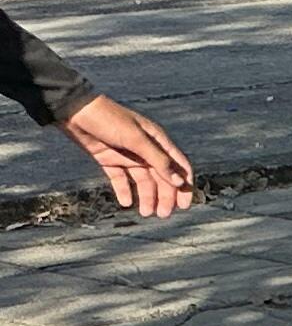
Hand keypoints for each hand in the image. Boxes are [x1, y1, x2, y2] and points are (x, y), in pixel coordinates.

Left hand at [63, 95, 189, 217]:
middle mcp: (146, 150)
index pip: (179, 166)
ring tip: (145, 213)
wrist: (73, 111)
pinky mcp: (109, 160)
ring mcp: (127, 156)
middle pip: (162, 178)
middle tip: (163, 214)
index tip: (184, 205)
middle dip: (165, 196)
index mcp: (157, 141)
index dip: (184, 185)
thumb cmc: (108, 119)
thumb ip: (158, 161)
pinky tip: (125, 203)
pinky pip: (121, 180)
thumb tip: (179, 183)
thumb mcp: (136, 139)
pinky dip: (124, 191)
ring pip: (143, 181)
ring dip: (147, 197)